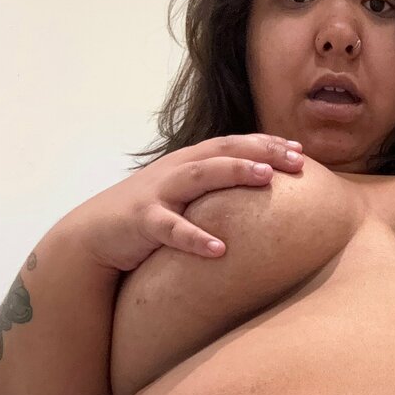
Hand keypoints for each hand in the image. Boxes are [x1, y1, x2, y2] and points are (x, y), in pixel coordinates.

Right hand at [70, 134, 304, 272]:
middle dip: (261, 151)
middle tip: (297, 159)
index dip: (266, 144)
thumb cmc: (146, 216)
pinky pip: (172, 229)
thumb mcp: (182, 197)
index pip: (233, 145)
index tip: (300, 150)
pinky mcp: (142, 222)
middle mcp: (176, 171)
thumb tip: (255, 197)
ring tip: (266, 178)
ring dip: (234, 173)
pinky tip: (220, 250)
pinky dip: (195, 238)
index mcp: (188, 163)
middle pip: (223, 151)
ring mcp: (159, 193)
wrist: (93, 235)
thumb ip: (212, 191)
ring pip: (200, 176)